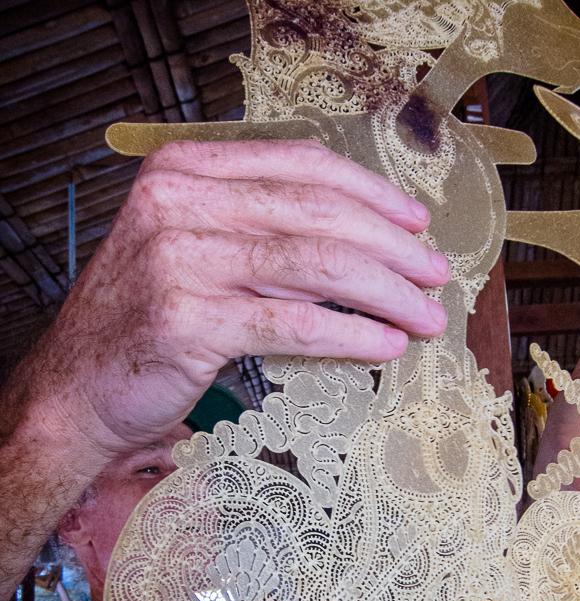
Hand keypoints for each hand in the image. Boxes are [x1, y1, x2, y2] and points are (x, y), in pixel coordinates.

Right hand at [34, 139, 449, 458]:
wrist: (78, 390)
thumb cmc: (144, 323)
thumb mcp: (195, 253)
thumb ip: (261, 236)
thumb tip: (359, 249)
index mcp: (186, 172)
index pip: (300, 166)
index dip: (371, 193)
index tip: (415, 222)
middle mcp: (180, 203)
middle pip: (318, 214)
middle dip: (392, 246)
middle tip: (434, 275)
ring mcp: (181, 259)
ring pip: (315, 266)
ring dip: (385, 292)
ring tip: (425, 316)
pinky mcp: (189, 319)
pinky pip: (294, 324)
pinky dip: (350, 334)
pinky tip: (385, 346)